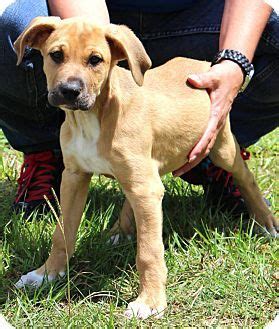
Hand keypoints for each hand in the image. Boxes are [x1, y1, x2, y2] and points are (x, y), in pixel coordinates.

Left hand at [173, 60, 243, 175]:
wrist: (232, 77)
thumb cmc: (222, 77)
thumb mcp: (214, 76)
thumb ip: (203, 79)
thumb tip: (191, 79)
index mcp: (216, 115)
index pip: (207, 135)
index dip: (198, 147)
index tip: (188, 158)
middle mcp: (216, 125)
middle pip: (205, 149)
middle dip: (191, 162)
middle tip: (177, 173)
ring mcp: (214, 127)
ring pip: (204, 149)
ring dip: (192, 162)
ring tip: (177, 172)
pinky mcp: (210, 126)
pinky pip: (203, 143)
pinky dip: (195, 152)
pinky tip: (183, 159)